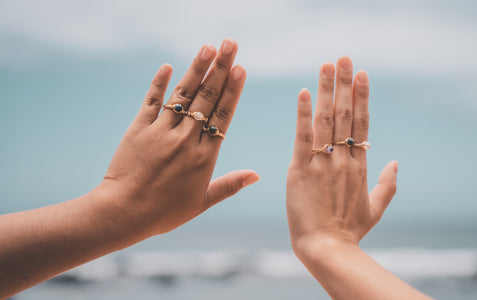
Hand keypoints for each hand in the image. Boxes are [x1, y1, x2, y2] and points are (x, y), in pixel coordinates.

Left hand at [95, 38, 259, 237]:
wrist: (123, 213)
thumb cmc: (165, 212)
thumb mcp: (202, 202)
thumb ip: (230, 185)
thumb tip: (257, 175)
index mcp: (204, 156)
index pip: (222, 116)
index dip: (232, 90)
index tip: (241, 69)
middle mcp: (185, 139)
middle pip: (207, 98)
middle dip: (220, 68)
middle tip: (231, 44)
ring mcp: (161, 132)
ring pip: (183, 94)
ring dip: (196, 69)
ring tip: (208, 47)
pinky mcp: (139, 129)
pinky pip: (151, 101)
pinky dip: (159, 83)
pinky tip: (167, 66)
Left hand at [286, 57, 397, 254]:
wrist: (327, 248)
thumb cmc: (350, 231)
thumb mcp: (376, 208)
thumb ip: (388, 184)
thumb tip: (396, 161)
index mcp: (360, 166)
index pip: (361, 123)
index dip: (361, 97)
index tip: (361, 74)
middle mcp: (344, 159)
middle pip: (345, 114)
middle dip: (344, 83)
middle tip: (343, 57)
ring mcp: (323, 163)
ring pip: (326, 120)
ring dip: (326, 90)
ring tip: (326, 65)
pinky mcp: (300, 170)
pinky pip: (302, 137)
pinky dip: (303, 114)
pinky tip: (304, 93)